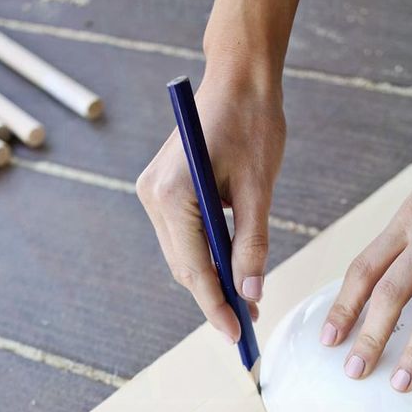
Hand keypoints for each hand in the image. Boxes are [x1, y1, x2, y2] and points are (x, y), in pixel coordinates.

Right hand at [137, 74, 284, 341]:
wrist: (238, 77)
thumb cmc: (253, 123)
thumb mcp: (259, 189)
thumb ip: (253, 244)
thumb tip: (250, 293)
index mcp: (172, 194)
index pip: (194, 268)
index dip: (216, 306)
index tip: (238, 334)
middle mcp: (152, 196)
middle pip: (184, 266)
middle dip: (214, 298)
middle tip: (248, 324)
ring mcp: (153, 193)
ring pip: (182, 255)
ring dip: (211, 279)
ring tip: (246, 303)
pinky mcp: (161, 190)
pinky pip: (183, 237)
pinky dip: (207, 256)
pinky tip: (232, 270)